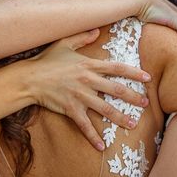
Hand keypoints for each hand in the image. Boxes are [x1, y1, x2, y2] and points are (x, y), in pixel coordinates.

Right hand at [29, 29, 149, 150]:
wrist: (29, 78)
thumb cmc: (46, 60)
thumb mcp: (64, 44)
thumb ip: (81, 37)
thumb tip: (96, 30)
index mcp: (89, 65)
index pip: (117, 68)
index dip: (133, 73)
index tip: (147, 78)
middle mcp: (88, 81)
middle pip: (116, 90)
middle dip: (133, 97)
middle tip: (146, 103)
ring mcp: (80, 96)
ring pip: (105, 109)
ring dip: (120, 117)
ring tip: (133, 124)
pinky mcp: (71, 109)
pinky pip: (85, 125)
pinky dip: (93, 137)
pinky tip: (102, 146)